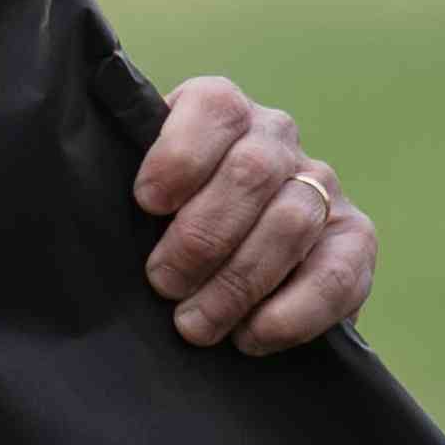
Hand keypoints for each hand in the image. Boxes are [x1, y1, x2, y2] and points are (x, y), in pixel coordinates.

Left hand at [131, 78, 377, 355]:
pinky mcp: (355, 238)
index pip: (213, 108)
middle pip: (251, 174)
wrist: (225, 262)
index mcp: (220, 110)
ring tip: (195, 324)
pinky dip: (292, 312)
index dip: (180, 156)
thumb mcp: (141, 195)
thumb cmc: (163, 221)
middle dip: (200, 238)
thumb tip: (90, 216)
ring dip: (237, 282)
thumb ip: (129, 189)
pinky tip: (251, 336)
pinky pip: (338, 273)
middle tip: (162, 285)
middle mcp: (275, 137)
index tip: (147, 204)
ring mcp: (321, 186)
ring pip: (289, 223)